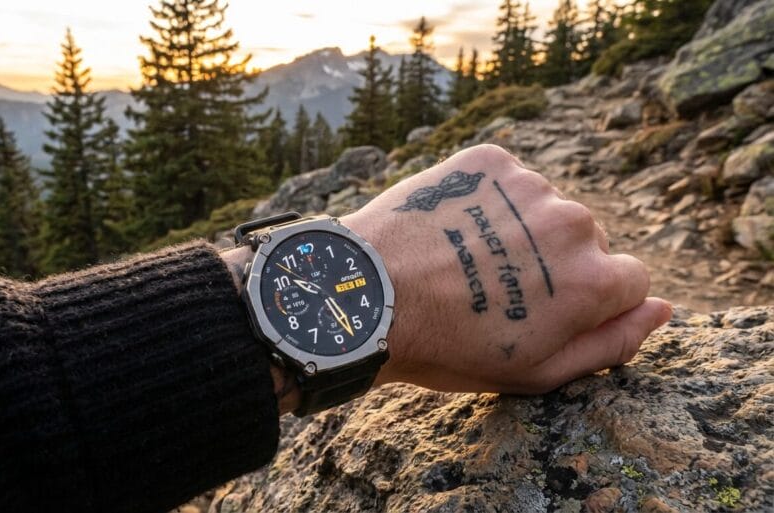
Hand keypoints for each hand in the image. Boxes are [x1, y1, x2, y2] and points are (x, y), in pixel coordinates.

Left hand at [342, 144, 671, 393]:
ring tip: (465, 261)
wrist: (366, 297)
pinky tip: (452, 229)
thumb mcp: (537, 372)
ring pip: (544, 208)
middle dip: (554, 263)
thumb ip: (612, 342)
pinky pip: (506, 180)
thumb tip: (665, 309)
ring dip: (519, 229)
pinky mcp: (489, 159)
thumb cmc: (448, 346)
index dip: (587, 301)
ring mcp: (530, 184)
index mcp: (596, 278)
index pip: (629, 280)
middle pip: (587, 241)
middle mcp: (573, 222)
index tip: (543, 311)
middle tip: (494, 290)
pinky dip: (487, 200)